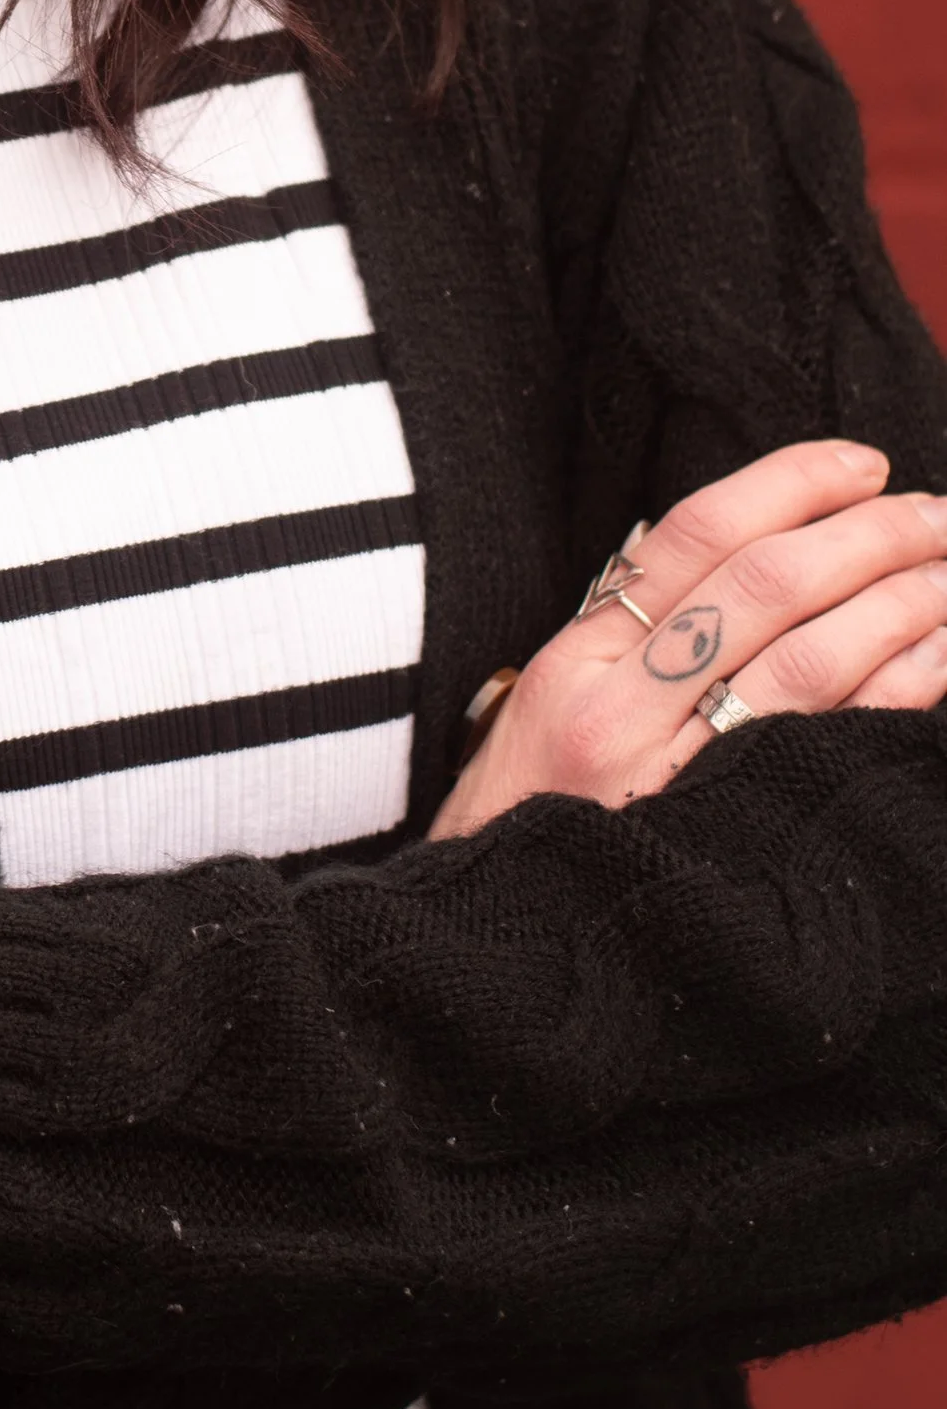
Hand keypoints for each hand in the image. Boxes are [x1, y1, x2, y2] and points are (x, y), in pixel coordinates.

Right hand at [431, 440, 946, 841]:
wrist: (504, 944)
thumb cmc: (532, 820)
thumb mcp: (551, 706)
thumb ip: (633, 636)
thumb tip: (744, 558)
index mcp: (578, 660)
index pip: (696, 534)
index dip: (789, 484)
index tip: (860, 463)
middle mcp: (624, 709)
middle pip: (766, 586)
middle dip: (867, 534)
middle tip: (932, 510)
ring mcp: (680, 778)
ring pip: (812, 657)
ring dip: (900, 599)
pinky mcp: (735, 839)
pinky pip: (837, 739)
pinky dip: (902, 683)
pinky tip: (942, 651)